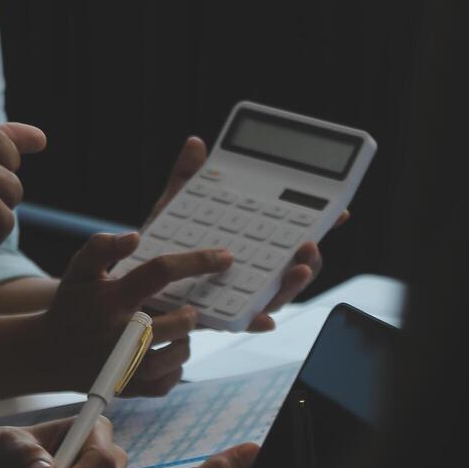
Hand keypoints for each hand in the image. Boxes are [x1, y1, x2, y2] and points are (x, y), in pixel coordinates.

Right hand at [39, 232, 230, 395]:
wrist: (47, 355)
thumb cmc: (71, 306)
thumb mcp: (78, 270)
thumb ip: (101, 246)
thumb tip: (136, 236)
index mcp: (112, 298)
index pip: (161, 271)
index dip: (198, 261)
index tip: (225, 258)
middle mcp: (121, 333)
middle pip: (180, 321)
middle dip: (192, 314)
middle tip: (189, 311)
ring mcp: (126, 365)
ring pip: (179, 354)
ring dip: (186, 342)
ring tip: (176, 333)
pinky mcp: (130, 389)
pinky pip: (168, 380)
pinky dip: (174, 368)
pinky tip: (165, 355)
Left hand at [145, 137, 345, 331]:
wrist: (129, 283)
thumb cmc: (157, 246)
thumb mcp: (173, 208)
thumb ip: (187, 179)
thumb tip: (196, 144)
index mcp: (248, 243)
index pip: (291, 233)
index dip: (319, 223)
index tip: (340, 211)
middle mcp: (249, 272)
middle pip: (290, 268)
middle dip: (309, 258)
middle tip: (311, 243)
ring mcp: (235, 295)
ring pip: (274, 296)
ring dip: (291, 286)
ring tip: (298, 270)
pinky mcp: (215, 317)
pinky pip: (241, 323)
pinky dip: (255, 322)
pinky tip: (263, 319)